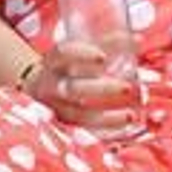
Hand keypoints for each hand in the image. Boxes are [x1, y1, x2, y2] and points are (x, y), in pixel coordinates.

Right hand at [24, 41, 140, 131]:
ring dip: (107, 117)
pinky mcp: (62, 124)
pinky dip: (104, 131)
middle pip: (72, 89)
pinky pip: (83, 131)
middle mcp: (50, 85)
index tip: (102, 57)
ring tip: (131, 115)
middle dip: (101, 90)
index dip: (81, 54)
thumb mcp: (77, 52)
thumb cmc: (65, 65)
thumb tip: (138, 40)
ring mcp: (54, 107)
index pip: (62, 54)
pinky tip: (124, 128)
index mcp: (52, 62)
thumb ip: (105, 44)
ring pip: (78, 116)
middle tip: (127, 88)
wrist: (34, 86)